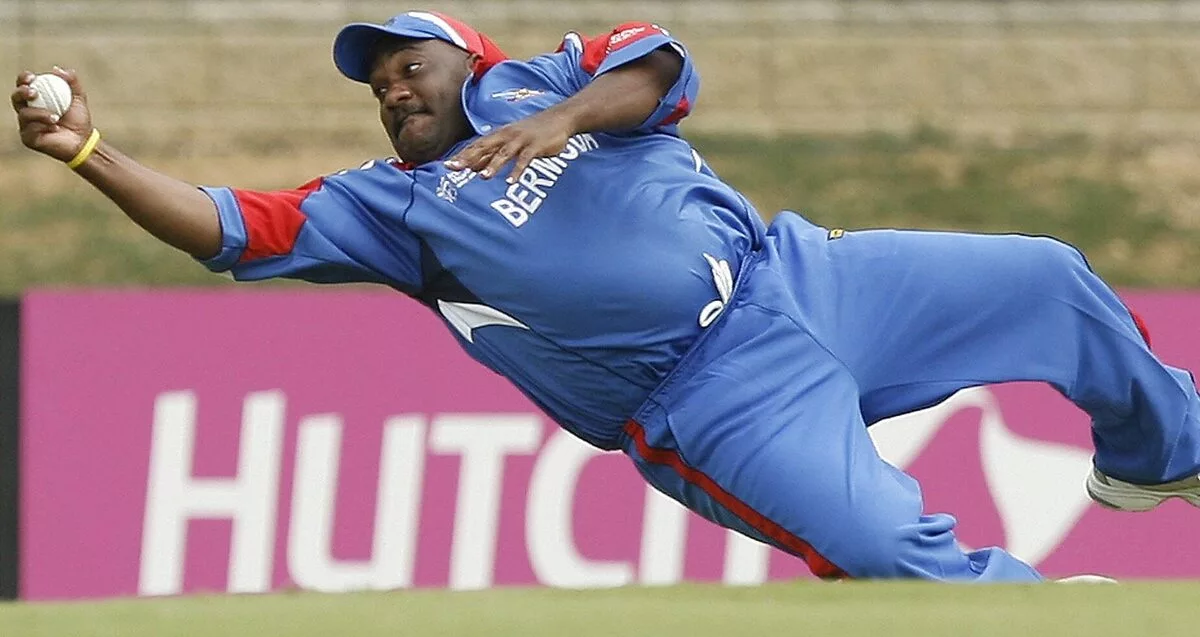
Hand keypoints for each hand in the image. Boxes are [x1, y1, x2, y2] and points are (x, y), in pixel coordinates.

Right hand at [11, 67, 93, 162]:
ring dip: (39, 113)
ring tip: (56, 117)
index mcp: (37, 98)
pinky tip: (55, 128)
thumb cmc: (79, 120)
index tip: (32, 77)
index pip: (24, 84)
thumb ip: (71, 82)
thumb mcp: (78, 98)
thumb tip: (58, 69)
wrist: (83, 140)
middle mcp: (28, 110)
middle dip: (22, 92)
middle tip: (33, 92)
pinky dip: (43, 126)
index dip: (24, 79)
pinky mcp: (28, 138)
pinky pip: (29, 129)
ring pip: (24, 114)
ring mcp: (26, 124)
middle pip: (15, 97)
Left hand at [444, 110, 575, 182]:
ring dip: (493, 165)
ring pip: (503, 153)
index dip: (462, 155)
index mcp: (499, 134)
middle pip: (484, 147)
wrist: (559, 118)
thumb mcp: (511, 139)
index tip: (447, 165)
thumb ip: (494, 152)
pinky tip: (511, 181)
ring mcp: (521, 140)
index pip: (476, 145)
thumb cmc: (533, 131)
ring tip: (483, 178)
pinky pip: (525, 160)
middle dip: (469, 158)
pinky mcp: (535, 146)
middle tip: (454, 168)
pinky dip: (517, 170)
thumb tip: (474, 166)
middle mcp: (507, 135)